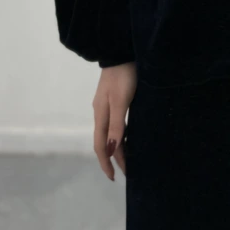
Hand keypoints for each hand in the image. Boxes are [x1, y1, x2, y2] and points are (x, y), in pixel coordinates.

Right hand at [93, 61, 135, 180]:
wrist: (121, 51)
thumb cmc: (123, 76)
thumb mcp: (121, 101)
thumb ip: (117, 125)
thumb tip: (110, 150)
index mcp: (101, 114)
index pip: (100, 145)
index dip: (106, 162)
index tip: (113, 178)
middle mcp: (101, 112)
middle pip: (105, 141)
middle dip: (113, 158)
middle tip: (126, 172)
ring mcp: (107, 105)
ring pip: (110, 133)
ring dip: (118, 148)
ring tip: (128, 159)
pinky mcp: (114, 98)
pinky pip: (116, 124)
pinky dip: (121, 135)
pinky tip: (128, 137)